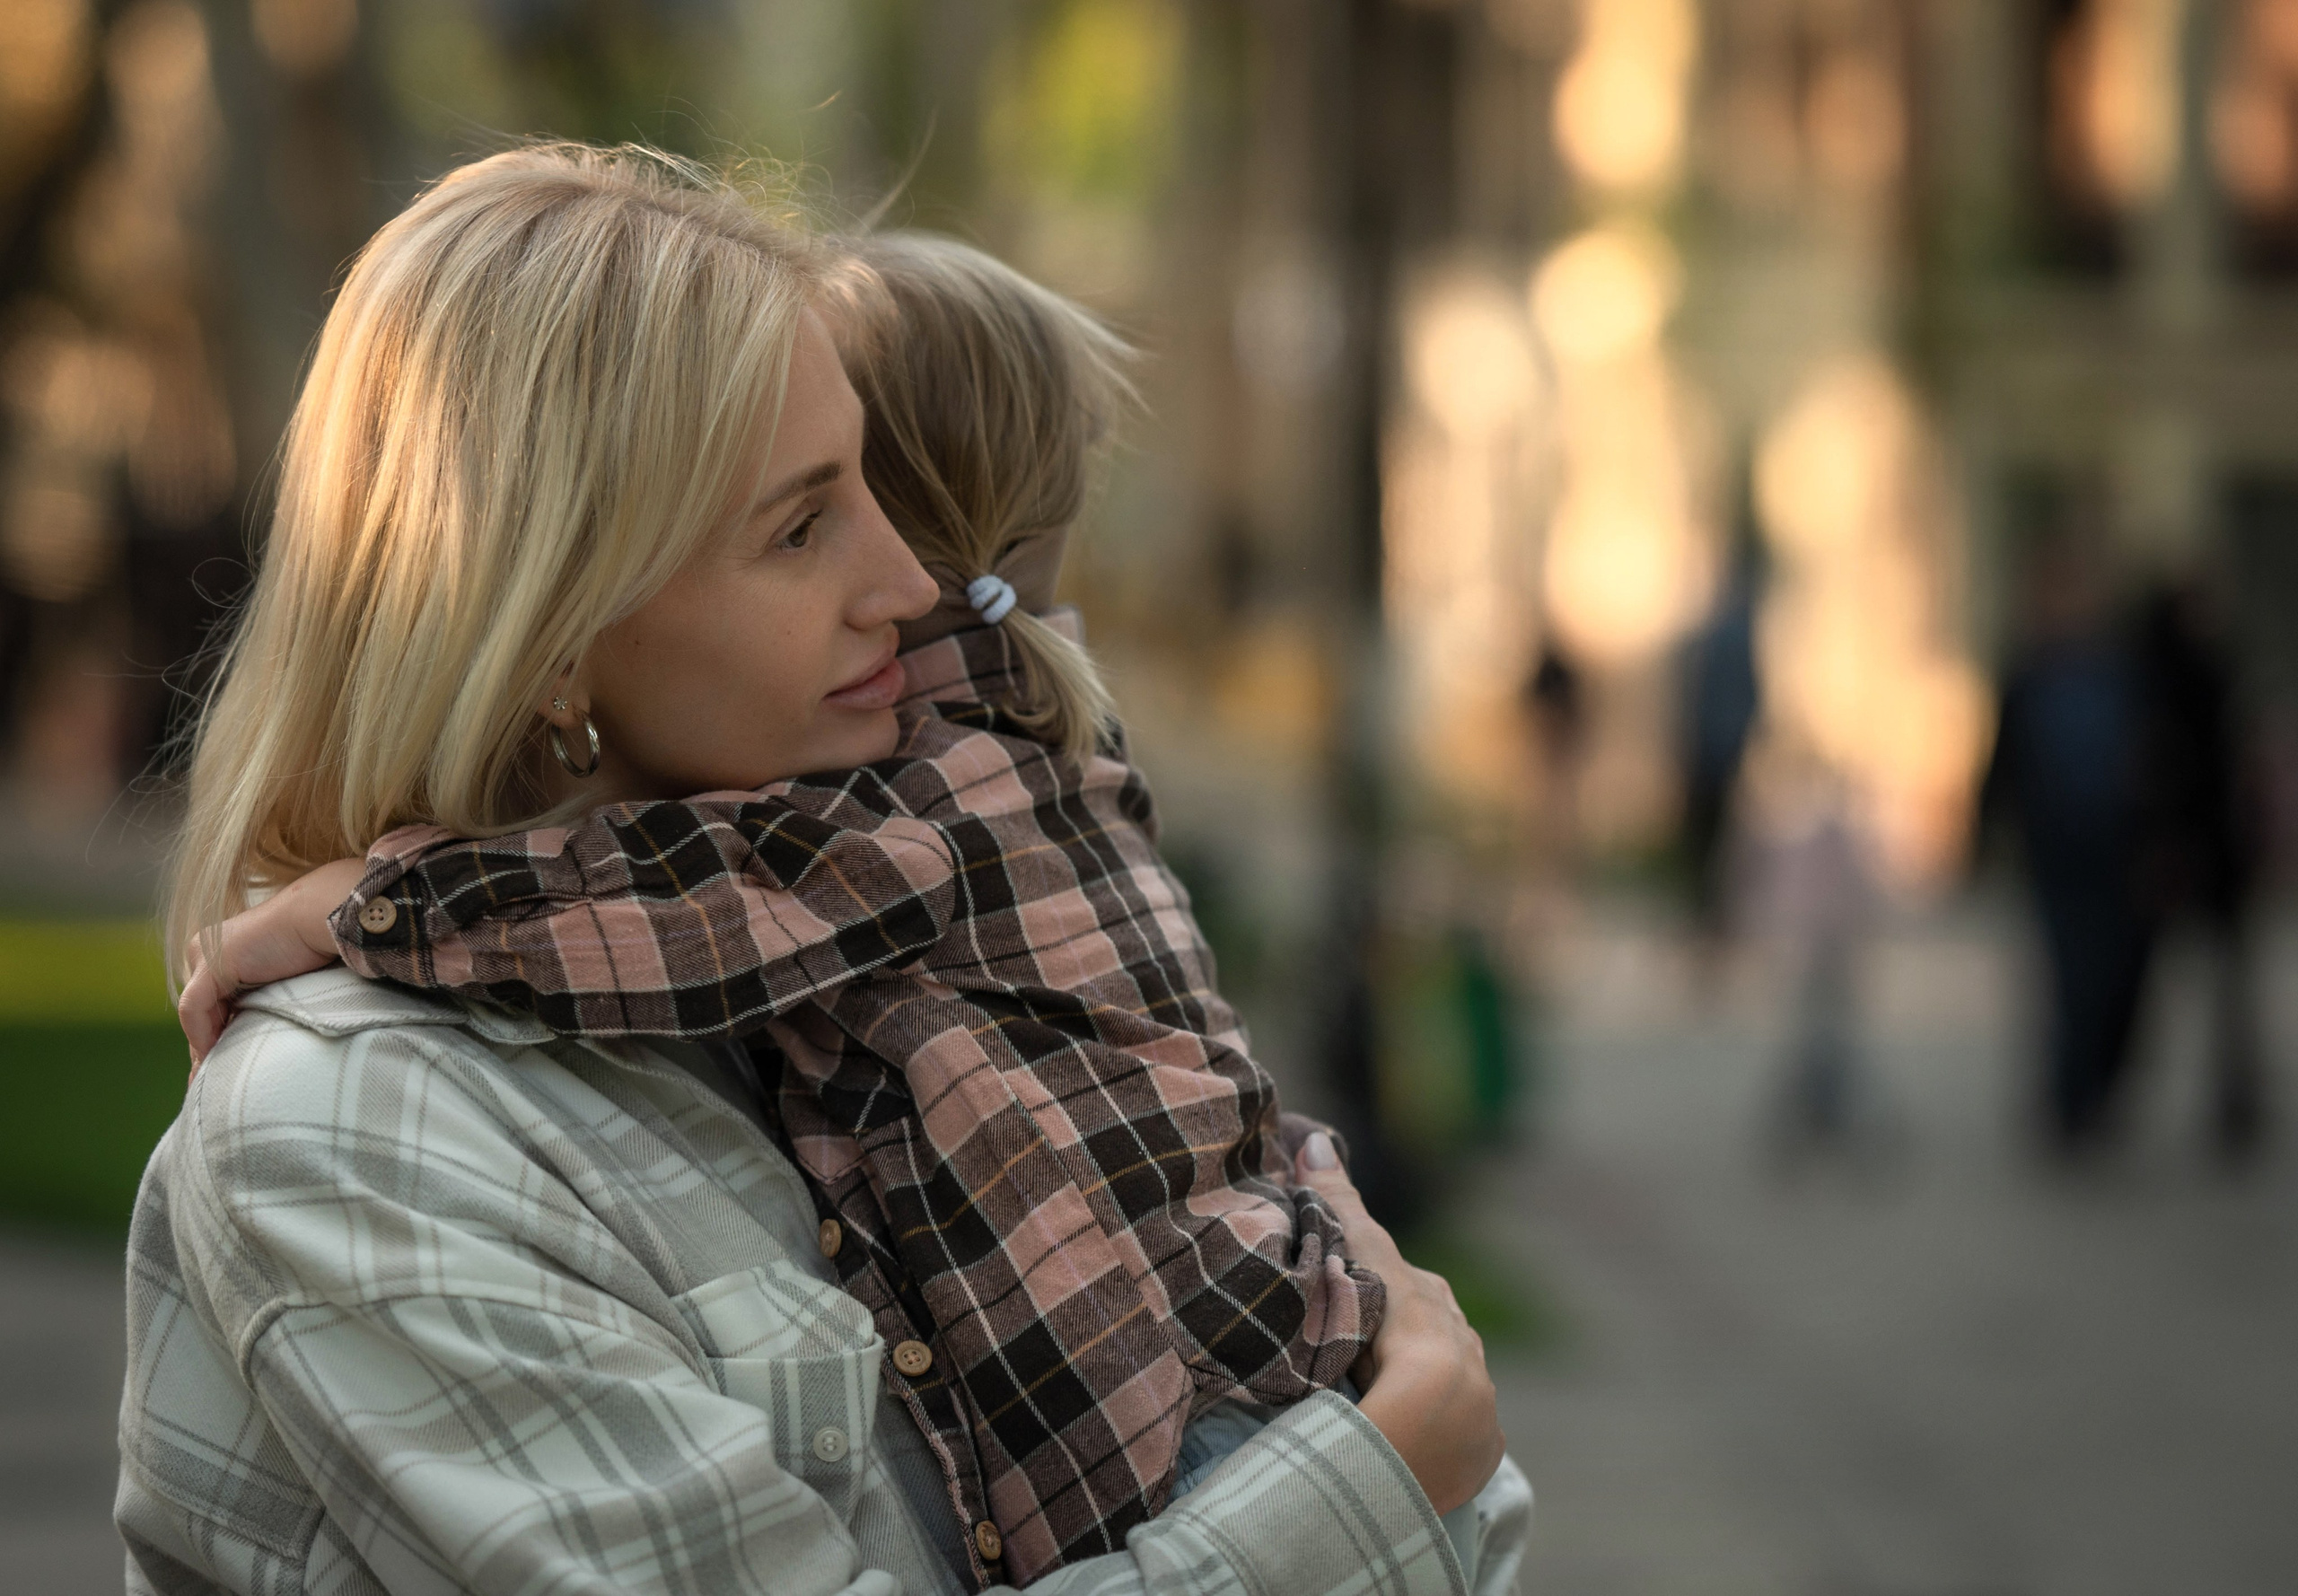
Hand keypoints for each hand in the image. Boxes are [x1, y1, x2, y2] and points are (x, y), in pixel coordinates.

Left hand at [180, 858, 367, 1066]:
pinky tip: (216, 1058)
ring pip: (193, 1013)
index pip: (207, 1003)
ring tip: (211, 1080)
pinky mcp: (212, 964)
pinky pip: (195, 1009)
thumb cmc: (318, 946)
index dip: (212, 1038)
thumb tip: (260, 1036)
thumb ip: (265, 1000)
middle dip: (205, 1046)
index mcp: (220, 951)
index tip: (219, 1072)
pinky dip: (203, 1036)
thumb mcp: (283, 981)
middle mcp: (204, 949)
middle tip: (209, 1083)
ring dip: (203, 1047)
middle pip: (198, 1010)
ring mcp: (204, 954)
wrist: (324, 916)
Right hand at [1295, 1133, 1503, 1516]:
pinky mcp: (1483, 1448)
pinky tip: (1412, 1443)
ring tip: (1379, 1403)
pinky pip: (1460, 1434)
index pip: (1406, 1287)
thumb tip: (1316, 1139)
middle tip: (1358, 1351)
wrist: (1430, 1419)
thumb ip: (1340, 1205)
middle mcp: (1468, 1349)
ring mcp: (1478, 1402)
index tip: (1352, 1291)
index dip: (1378, 1284)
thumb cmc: (1391, 1330)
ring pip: (1448, 1383)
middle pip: (1430, 1335)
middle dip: (1402, 1336)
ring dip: (1419, 1389)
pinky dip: (1439, 1434)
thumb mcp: (1361, 1262)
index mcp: (1439, 1306)